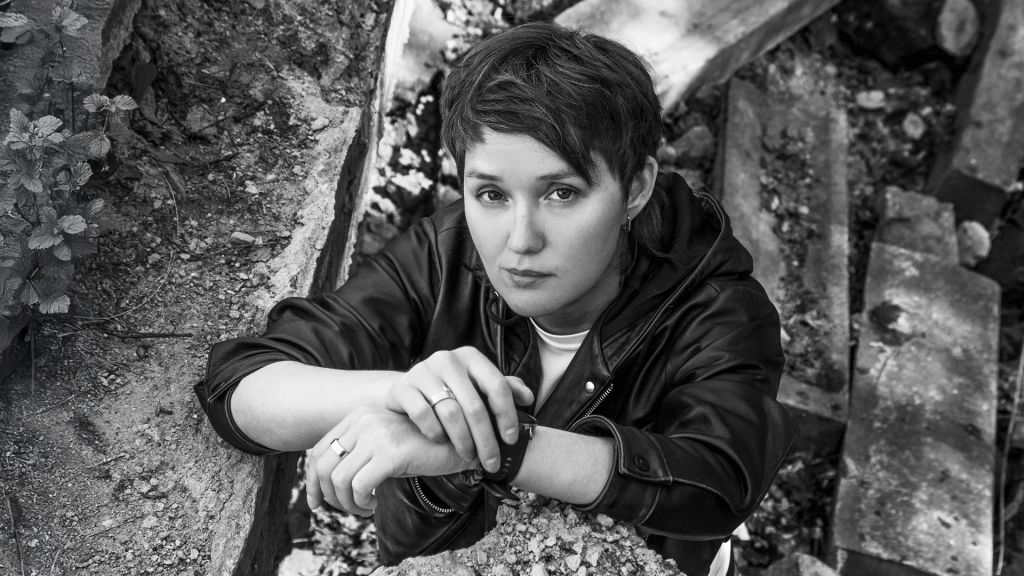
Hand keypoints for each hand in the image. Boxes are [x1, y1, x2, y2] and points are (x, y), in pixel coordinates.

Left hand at [305, 407, 472, 514]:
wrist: (461, 439)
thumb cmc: (423, 446)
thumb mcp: (385, 443)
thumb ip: (358, 452)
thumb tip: (325, 484)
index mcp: (359, 415)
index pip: (319, 450)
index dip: (312, 481)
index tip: (317, 502)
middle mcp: (364, 420)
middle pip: (323, 465)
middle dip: (326, 496)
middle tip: (345, 510)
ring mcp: (377, 434)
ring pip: (338, 479)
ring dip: (347, 504)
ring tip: (364, 509)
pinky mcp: (391, 452)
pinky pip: (359, 486)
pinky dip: (361, 503)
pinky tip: (374, 505)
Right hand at [384, 346, 533, 472]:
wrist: (408, 390)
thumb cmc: (452, 391)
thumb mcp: (478, 387)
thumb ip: (504, 390)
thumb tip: (528, 397)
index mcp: (471, 357)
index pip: (497, 385)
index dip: (507, 415)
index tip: (511, 440)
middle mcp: (447, 360)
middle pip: (474, 405)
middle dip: (486, 439)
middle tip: (492, 463)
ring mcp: (423, 371)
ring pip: (450, 413)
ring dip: (463, 441)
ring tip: (469, 456)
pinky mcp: (403, 387)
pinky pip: (423, 415)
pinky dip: (435, 433)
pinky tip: (441, 441)